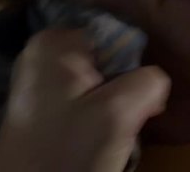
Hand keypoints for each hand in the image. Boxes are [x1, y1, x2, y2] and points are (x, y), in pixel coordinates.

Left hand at [0, 29, 169, 171]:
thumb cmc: (69, 155)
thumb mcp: (118, 112)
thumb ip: (148, 82)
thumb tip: (155, 80)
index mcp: (50, 42)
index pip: (113, 33)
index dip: (133, 63)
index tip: (137, 94)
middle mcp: (37, 56)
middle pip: (104, 59)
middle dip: (120, 85)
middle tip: (124, 118)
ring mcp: (34, 86)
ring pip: (96, 85)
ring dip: (110, 108)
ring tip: (107, 135)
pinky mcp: (38, 115)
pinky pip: (81, 105)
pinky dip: (94, 121)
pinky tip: (92, 143)